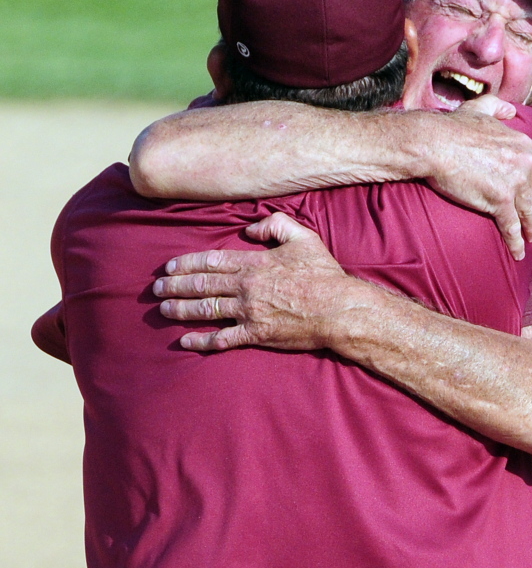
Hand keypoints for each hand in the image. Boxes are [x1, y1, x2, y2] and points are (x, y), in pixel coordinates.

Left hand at [153, 212, 350, 351]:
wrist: (338, 310)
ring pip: (206, 310)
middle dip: (175, 287)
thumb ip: (275, 225)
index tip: (169, 267)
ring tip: (164, 309)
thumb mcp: (303, 238)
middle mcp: (246, 288)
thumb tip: (251, 228)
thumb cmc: (323, 274)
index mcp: (254, 264)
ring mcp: (249, 313)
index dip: (186, 264)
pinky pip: (222, 339)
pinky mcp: (256, 335)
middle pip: (202, 286)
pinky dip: (201, 341)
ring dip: (181, 310)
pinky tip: (185, 342)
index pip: (211, 261)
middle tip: (156, 289)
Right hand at [419, 97, 531, 259]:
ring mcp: (515, 183)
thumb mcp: (479, 109)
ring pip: (530, 213)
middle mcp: (525, 163)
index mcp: (524, 144)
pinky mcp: (499, 201)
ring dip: (531, 229)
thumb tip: (510, 109)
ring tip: (529, 238)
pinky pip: (512, 227)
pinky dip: (516, 243)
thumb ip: (498, 107)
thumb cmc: (452, 127)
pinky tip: (518, 253)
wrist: (435, 144)